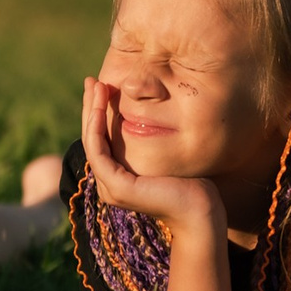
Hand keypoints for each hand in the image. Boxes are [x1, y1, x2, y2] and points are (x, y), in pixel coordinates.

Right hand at [79, 77, 223, 238]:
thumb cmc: (193, 183)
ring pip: (91, 142)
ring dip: (91, 112)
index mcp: (118, 177)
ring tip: (95, 86)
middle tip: (91, 80)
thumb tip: (150, 115)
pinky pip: (98, 151)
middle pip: (91, 138)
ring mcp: (110, 187)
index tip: (102, 86)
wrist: (201, 210)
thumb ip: (153, 140)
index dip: (97, 113)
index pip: (100, 140)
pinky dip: (96, 127)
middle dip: (90, 107)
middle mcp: (109, 183)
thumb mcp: (167, 154)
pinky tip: (100, 107)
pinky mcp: (116, 186)